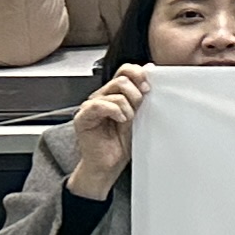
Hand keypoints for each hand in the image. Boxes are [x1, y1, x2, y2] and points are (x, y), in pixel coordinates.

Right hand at [63, 65, 145, 198]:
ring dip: (127, 106)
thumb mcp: (138, 115)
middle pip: (121, 79)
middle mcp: (101, 97)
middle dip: (136, 93)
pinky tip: (121, 120)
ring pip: (114, 91)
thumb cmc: (122, 142)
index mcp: (114, 94)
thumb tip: (151, 72)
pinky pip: (100, 105)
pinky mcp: (83, 117)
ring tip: (128, 119)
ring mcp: (91, 106)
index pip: (124, 70)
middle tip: (139, 107)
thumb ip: (141, 96)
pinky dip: (115, 111)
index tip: (149, 86)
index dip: (138, 74)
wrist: (110, 164)